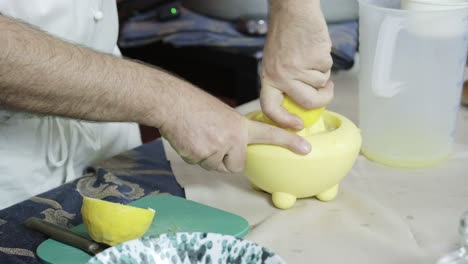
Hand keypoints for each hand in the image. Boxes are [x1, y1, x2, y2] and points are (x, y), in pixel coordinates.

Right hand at [159, 88, 310, 172]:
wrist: (171, 104)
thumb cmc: (194, 106)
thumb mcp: (222, 114)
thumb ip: (234, 132)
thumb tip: (235, 148)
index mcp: (240, 125)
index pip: (268, 134)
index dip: (287, 141)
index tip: (305, 148)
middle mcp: (232, 138)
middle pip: (236, 165)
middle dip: (226, 159)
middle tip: (213, 141)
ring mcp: (216, 149)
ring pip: (217, 167)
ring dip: (209, 158)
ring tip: (199, 137)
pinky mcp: (200, 157)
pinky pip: (201, 165)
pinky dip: (195, 157)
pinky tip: (189, 140)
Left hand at [261, 0, 333, 129]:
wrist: (293, 10)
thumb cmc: (285, 34)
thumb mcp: (274, 62)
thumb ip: (283, 82)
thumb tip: (300, 103)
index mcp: (269, 77)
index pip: (270, 107)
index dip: (283, 120)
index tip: (297, 124)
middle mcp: (282, 75)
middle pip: (306, 101)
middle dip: (322, 100)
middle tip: (327, 92)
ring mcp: (299, 68)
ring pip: (320, 84)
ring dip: (322, 74)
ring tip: (312, 57)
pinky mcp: (315, 59)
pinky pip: (327, 70)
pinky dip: (326, 62)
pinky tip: (316, 50)